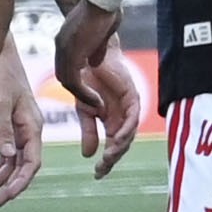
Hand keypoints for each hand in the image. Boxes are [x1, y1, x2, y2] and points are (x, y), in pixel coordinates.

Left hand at [0, 43, 45, 204]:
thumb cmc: (0, 73)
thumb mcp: (0, 102)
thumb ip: (4, 129)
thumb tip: (7, 156)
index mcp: (33, 124)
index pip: (32, 162)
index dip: (20, 183)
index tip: (5, 197)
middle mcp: (30, 127)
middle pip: (25, 165)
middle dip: (10, 184)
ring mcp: (21, 125)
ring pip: (15, 159)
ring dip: (1, 176)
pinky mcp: (11, 121)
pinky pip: (8, 149)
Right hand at [55, 4, 147, 176]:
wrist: (88, 36)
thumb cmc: (82, 64)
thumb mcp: (79, 102)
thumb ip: (86, 127)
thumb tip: (88, 154)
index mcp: (103, 114)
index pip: (107, 143)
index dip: (104, 160)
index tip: (96, 174)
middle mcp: (117, 112)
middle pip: (120, 142)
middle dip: (111, 160)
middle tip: (101, 173)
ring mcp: (126, 103)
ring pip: (128, 133)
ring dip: (119, 148)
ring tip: (107, 159)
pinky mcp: (131, 93)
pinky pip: (132, 117)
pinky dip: (125, 130)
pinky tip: (116, 140)